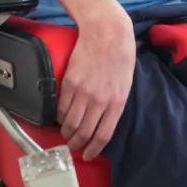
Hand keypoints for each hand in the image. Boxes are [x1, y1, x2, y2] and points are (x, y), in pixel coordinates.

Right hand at [57, 19, 136, 160]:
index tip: (89, 155)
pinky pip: (61, 107)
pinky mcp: (69, 83)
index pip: (104, 135)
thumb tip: (106, 118)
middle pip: (84, 133)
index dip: (94, 149)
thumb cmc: (121, 53)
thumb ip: (116, 101)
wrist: (107, 31)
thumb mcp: (126, 81)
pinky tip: (61, 119)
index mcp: (117, 101)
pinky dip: (59, 117)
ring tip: (66, 136)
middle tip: (73, 147)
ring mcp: (83, 92)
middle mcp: (100, 100)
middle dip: (77, 144)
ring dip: (66, 133)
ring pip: (70, 123)